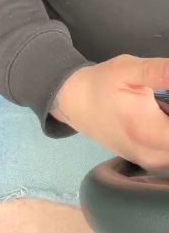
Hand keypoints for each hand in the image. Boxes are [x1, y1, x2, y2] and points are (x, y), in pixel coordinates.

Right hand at [50, 55, 168, 169]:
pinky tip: (158, 115)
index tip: (166, 98)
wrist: (73, 102)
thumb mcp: (128, 70)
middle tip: (161, 99)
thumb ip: (162, 72)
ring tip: (158, 104)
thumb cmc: (100, 84)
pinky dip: (167, 133)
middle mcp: (153, 156)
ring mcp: (151, 163)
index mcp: (149, 133)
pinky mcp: (149, 163)